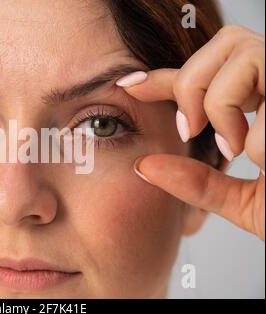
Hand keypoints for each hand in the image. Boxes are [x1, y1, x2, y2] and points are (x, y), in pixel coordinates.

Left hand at [117, 25, 264, 239]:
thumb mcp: (245, 202)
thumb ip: (196, 183)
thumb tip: (144, 166)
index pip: (205, 77)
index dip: (163, 77)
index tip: (127, 86)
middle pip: (226, 44)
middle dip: (194, 84)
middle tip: (191, 128)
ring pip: (243, 53)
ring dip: (222, 101)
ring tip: (232, 145)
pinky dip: (253, 129)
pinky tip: (263, 156)